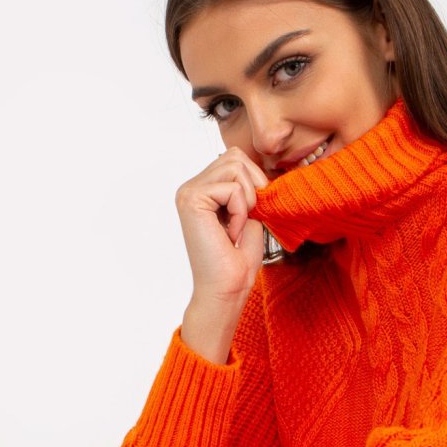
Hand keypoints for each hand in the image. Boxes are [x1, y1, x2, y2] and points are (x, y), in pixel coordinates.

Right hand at [174, 145, 271, 312]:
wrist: (226, 290)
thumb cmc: (237, 262)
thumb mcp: (250, 216)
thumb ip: (249, 188)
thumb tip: (258, 166)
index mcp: (202, 190)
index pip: (236, 158)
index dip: (254, 182)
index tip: (249, 217)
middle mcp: (190, 188)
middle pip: (235, 156)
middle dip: (253, 187)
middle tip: (244, 222)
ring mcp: (188, 192)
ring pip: (235, 166)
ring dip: (247, 201)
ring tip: (236, 228)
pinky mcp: (192, 199)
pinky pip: (233, 188)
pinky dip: (241, 212)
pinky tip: (230, 234)